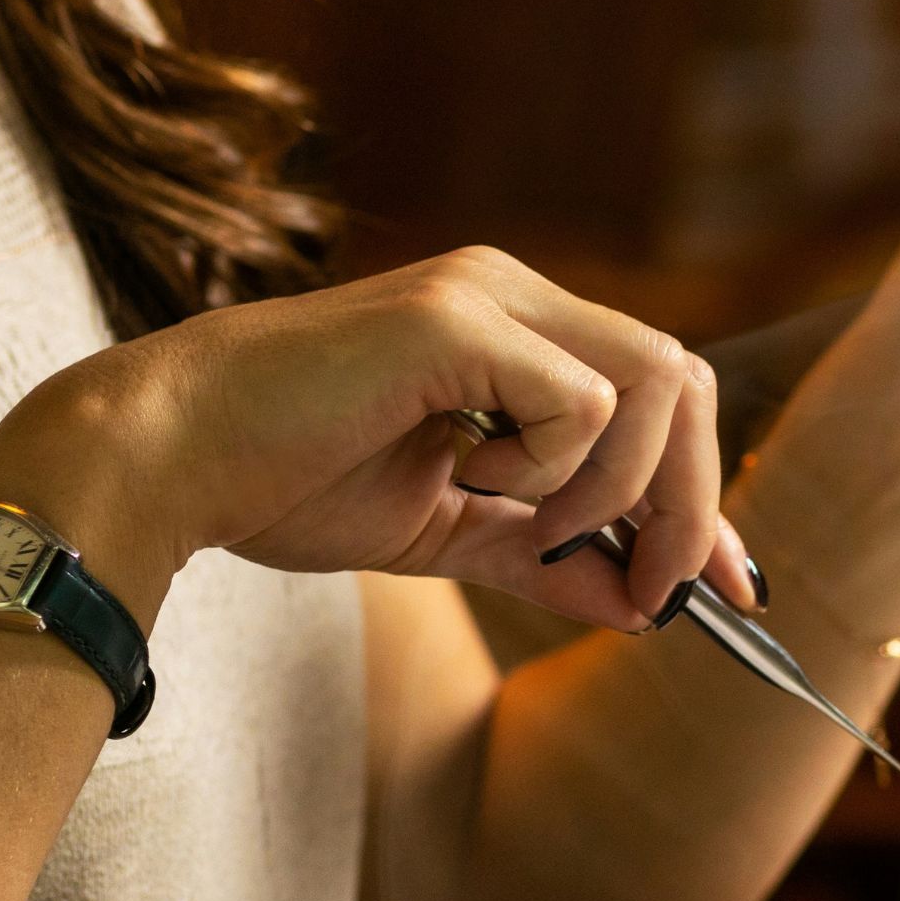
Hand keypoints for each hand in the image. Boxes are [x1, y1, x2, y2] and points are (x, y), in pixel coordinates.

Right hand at [0, 248, 755, 630]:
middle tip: (654, 591)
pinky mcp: (455, 320)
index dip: (707, 495)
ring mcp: (488, 294)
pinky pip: (579, 402)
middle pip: (683, 379)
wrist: (168, 460)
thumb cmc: (287, 481)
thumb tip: (640, 608)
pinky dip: (550, 470)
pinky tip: (467, 476)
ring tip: (533, 528)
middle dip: (691, 502)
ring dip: (619, 489)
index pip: (660, 394)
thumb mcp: (448, 533)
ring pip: (652, 382)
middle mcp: (515, 292)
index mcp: (518, 330)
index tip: (731, 585)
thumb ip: (544, 558)